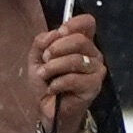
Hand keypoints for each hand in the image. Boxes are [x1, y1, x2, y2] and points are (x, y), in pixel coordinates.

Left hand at [31, 15, 104, 132]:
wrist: (48, 109)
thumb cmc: (46, 82)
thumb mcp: (37, 58)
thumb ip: (42, 42)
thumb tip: (53, 34)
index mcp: (81, 43)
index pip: (87, 23)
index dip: (74, 24)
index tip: (60, 32)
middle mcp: (92, 54)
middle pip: (80, 40)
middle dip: (57, 48)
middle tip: (45, 59)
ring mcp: (96, 70)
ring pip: (76, 59)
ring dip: (54, 67)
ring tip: (44, 75)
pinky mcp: (94, 86)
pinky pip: (74, 78)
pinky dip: (58, 83)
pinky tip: (52, 88)